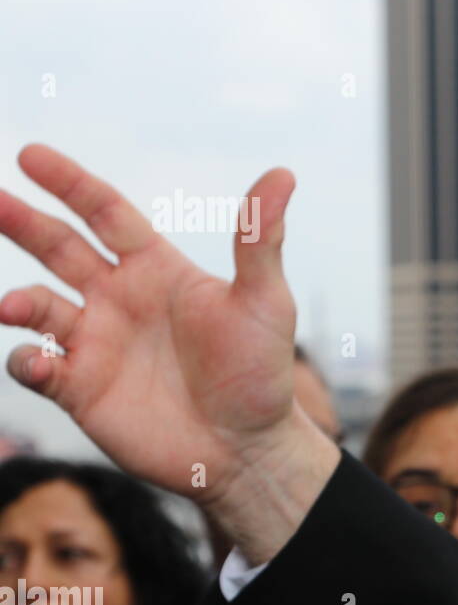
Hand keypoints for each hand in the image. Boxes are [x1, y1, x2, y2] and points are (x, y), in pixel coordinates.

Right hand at [0, 144, 338, 562]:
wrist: (248, 450)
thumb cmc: (261, 372)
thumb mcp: (265, 302)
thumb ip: (260, 239)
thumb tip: (283, 174)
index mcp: (158, 270)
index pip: (105, 214)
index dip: (70, 184)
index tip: (29, 155)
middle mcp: (120, 300)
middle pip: (58, 248)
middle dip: (22, 223)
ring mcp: (97, 344)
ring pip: (37, 307)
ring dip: (19, 302)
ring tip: (14, 307)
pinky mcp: (81, 390)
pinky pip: (36, 367)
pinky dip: (25, 361)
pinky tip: (38, 362)